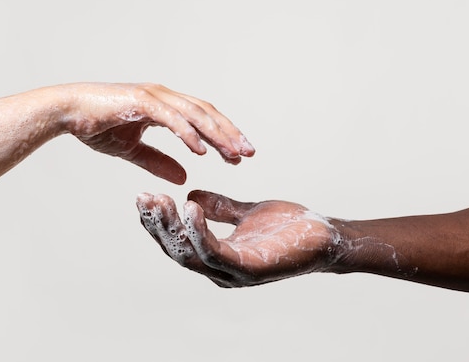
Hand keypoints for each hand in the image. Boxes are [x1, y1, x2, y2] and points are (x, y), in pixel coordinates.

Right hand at [63, 83, 254, 183]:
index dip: (223, 136)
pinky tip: (201, 151)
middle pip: (207, 114)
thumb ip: (159, 161)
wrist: (67, 112)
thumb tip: (184, 177)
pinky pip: (171, 119)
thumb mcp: (133, 150)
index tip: (239, 156)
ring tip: (233, 154)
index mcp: (164, 105)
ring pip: (195, 114)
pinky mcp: (141, 102)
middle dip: (230, 133)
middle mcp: (164, 96)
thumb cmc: (96, 126)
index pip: (203, 118)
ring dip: (216, 134)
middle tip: (249, 154)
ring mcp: (154, 96)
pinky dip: (188, 133)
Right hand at [136, 190, 337, 286]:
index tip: (145, 197)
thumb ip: (220, 208)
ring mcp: (233, 274)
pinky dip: (199, 230)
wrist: (325, 237)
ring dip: (171, 227)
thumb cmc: (289, 228)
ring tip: (160, 201)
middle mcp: (220, 271)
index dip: (159, 223)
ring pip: (190, 253)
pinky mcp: (249, 270)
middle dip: (157, 225)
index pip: (179, 242)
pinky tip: (190, 207)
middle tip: (143, 198)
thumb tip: (190, 194)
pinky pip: (215, 251)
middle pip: (177, 251)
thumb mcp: (246, 212)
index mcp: (218, 258)